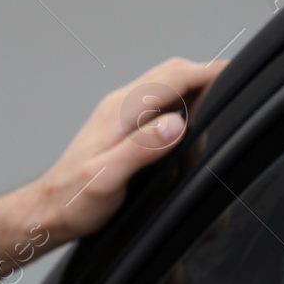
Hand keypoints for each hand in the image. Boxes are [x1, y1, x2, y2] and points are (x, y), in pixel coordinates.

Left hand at [28, 57, 226, 238]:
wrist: (49, 210)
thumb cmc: (74, 200)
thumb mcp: (108, 178)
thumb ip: (142, 149)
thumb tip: (176, 125)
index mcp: (121, 111)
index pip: (172, 78)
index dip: (207, 73)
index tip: (233, 75)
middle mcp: (122, 105)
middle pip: (172, 73)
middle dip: (205, 75)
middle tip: (234, 88)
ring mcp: (122, 114)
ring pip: (166, 86)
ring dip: (194, 87)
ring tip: (219, 101)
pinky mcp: (123, 126)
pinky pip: (158, 102)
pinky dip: (182, 102)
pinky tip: (191, 120)